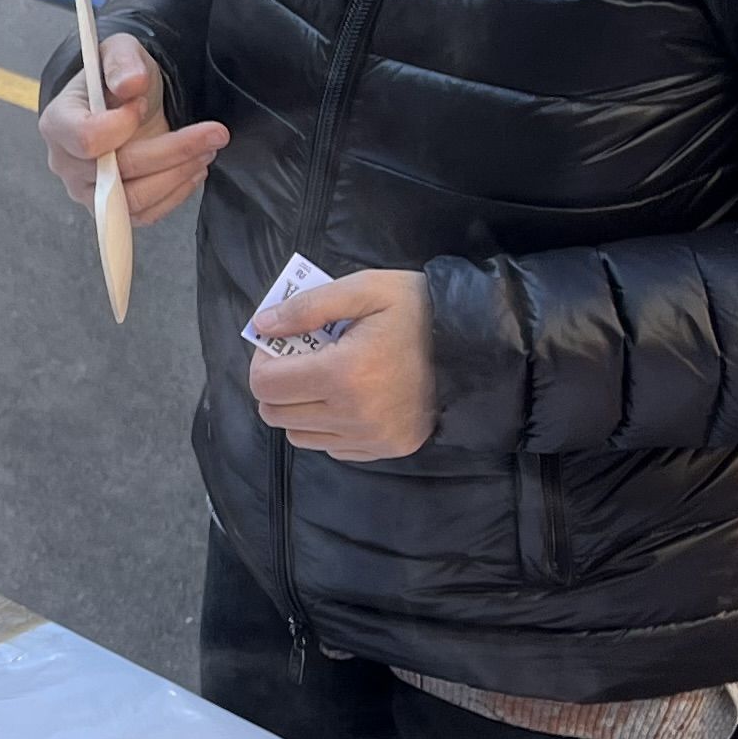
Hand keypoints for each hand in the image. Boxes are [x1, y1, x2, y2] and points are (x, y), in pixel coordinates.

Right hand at [42, 30, 227, 225]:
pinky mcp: (112, 209)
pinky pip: (145, 215)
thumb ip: (122, 63)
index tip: (143, 104)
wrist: (124, 103)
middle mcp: (66, 164)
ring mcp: (88, 192)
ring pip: (135, 201)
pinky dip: (176, 194)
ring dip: (179, 175)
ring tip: (207, 150)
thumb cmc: (117, 79)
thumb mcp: (121, 53)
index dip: (122, 126)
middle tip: (214, 132)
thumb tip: (130, 85)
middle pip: (119, 173)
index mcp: (59, 123)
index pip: (87, 139)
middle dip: (173, 151)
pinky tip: (194, 169)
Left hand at [243, 266, 437, 461]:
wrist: (475, 343)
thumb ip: (307, 306)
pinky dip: (328, 427)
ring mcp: (372, 438)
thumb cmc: (418, 309)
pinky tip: (350, 398)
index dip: (263, 362)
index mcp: (343, 373)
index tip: (280, 345)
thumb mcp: (364, 289)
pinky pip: (332, 448)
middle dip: (278, 385)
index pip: (266, 385)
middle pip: (276, 414)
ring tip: (325, 379)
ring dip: (300, 409)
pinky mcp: (388, 449)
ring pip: (299, 436)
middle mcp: (353, 415)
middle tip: (300, 360)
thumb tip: (262, 326)